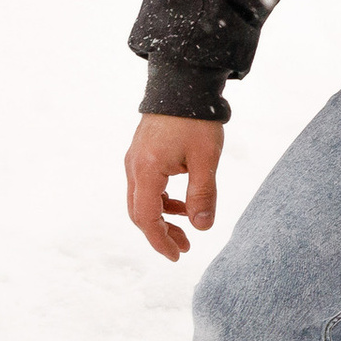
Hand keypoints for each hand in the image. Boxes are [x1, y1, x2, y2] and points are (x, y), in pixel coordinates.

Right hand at [126, 114, 223, 261]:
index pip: (146, 218)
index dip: (160, 240)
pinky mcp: (142, 154)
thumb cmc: (196, 120)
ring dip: (162, 218)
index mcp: (146, 171)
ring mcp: (135, 160)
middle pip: (139, 212)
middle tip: (184, 248)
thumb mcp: (205, 160)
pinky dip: (163, 200)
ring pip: (142, 200)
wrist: (183, 84)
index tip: (178, 256)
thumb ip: (203, 195)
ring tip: (188, 228)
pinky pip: (147, 186)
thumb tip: (202, 227)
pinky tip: (184, 203)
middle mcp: (134, 167)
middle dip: (160, 233)